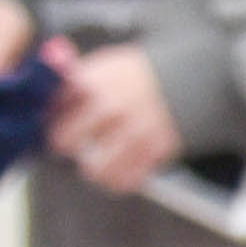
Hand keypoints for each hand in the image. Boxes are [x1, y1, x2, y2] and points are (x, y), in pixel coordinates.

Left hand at [46, 40, 178, 193]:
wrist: (200, 77)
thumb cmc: (147, 75)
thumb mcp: (109, 65)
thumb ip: (76, 81)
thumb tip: (44, 100)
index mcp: (94, 80)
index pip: (51, 107)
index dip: (48, 117)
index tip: (52, 121)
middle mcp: (111, 105)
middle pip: (64, 140)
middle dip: (65, 145)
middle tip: (73, 145)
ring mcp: (135, 129)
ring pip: (94, 169)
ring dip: (93, 170)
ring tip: (98, 165)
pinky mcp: (157, 149)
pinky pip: (127, 180)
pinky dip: (121, 181)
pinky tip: (122, 172)